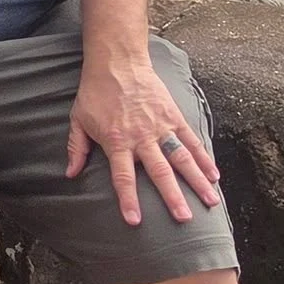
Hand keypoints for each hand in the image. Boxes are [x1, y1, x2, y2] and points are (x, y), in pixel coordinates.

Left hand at [66, 58, 221, 225]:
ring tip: (211, 201)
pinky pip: (191, 139)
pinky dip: (204, 158)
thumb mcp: (78, 119)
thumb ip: (77, 148)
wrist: (117, 62)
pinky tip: (214, 175)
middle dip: (172, 197)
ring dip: (196, 180)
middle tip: (184, 219)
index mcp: (116, 140)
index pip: (123, 176)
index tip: (135, 221)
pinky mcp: (173, 115)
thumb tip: (69, 174)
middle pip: (159, 171)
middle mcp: (140, 136)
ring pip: (181, 157)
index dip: (128, 199)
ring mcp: (160, 126)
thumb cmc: (95, 92)